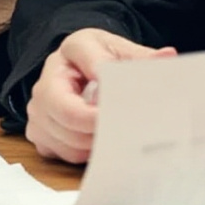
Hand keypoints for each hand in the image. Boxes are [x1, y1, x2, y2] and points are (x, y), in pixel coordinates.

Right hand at [25, 28, 175, 163]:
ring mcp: (37, 112)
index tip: (125, 111)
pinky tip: (100, 142)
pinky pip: (63, 154)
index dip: (103, 102)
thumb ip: (141, 57)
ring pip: (68, 141)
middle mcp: (43, 84)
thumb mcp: (120, 50)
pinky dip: (85, 153)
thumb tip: (167, 56)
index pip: (83, 76)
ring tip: (117, 135)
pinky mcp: (38, 134)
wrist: (79, 67)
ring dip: (95, 144)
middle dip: (100, 128)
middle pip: (69, 116)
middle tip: (128, 131)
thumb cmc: (99, 59)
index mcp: (67, 55)